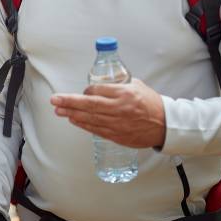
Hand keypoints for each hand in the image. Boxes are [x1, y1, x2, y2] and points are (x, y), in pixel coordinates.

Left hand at [50, 78, 165, 147]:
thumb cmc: (151, 103)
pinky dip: (83, 125)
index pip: (97, 91)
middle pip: (89, 105)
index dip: (86, 91)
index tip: (82, 92)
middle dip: (69, 102)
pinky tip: (73, 120)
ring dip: (71, 114)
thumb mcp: (136, 86)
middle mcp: (120, 109)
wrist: (166, 125)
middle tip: (54, 99)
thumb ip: (117, 85)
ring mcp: (118, 124)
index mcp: (125, 94)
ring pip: (90, 118)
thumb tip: (99, 85)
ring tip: (58, 110)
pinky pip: (96, 130)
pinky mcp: (118, 135)